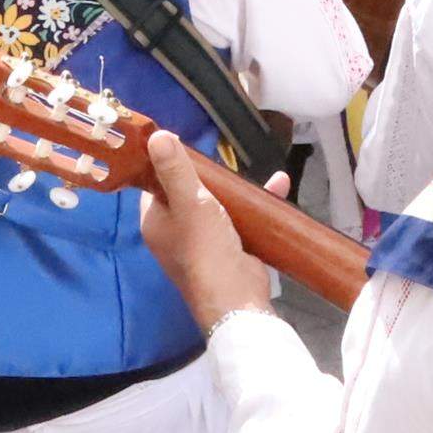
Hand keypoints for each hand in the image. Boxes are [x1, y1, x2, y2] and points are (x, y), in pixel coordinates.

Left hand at [137, 130, 280, 328]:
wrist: (236, 297)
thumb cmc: (205, 247)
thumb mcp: (190, 202)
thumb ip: (175, 169)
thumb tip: (155, 135)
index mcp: (156, 220)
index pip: (154, 183)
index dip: (167, 163)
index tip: (184, 144)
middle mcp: (174, 231)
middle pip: (187, 192)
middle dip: (208, 175)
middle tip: (222, 158)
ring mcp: (202, 241)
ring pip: (216, 204)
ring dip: (235, 189)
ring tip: (251, 173)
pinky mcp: (229, 247)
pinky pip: (239, 219)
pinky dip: (255, 205)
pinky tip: (277, 187)